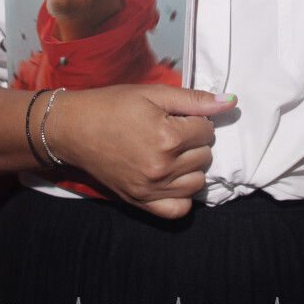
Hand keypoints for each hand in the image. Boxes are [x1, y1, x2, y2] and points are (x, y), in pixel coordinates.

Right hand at [44, 85, 236, 217]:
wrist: (75, 128)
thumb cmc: (113, 106)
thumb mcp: (153, 93)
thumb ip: (193, 99)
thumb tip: (229, 102)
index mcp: (167, 137)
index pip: (207, 130)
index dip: (197, 119)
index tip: (180, 116)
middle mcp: (162, 168)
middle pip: (205, 156)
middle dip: (195, 141)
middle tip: (174, 130)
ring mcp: (151, 189)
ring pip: (197, 182)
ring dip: (192, 166)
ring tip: (174, 152)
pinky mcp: (141, 202)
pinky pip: (178, 210)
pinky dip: (182, 195)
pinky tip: (174, 178)